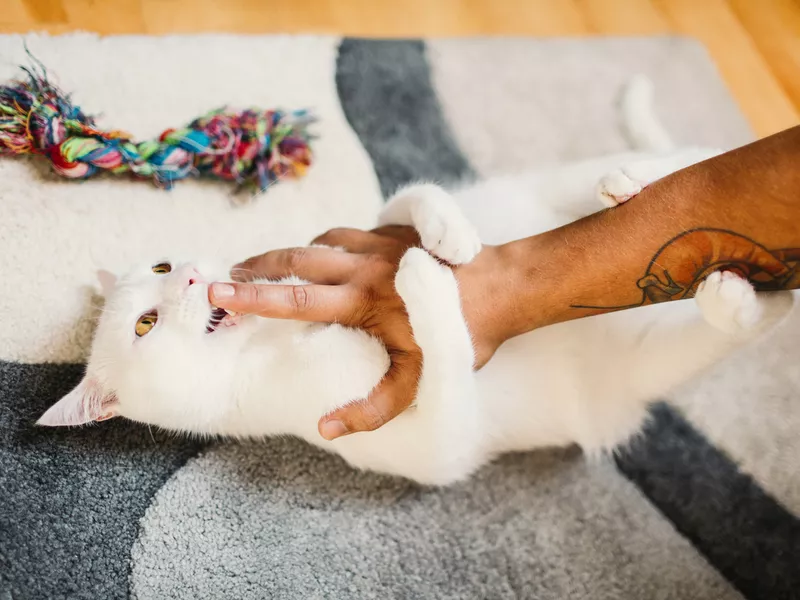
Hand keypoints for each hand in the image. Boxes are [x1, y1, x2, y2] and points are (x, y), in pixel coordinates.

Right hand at [208, 226, 511, 439]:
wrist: (502, 285)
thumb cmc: (462, 334)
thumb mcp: (420, 380)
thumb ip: (372, 407)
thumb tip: (326, 427)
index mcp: (363, 301)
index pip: (295, 299)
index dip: (252, 298)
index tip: (217, 295)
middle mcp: (363, 266)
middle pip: (296, 259)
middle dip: (254, 267)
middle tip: (223, 277)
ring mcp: (376, 243)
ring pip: (317, 242)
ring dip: (284, 254)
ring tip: (257, 266)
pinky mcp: (389, 232)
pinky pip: (343, 235)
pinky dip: (319, 245)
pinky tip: (313, 255)